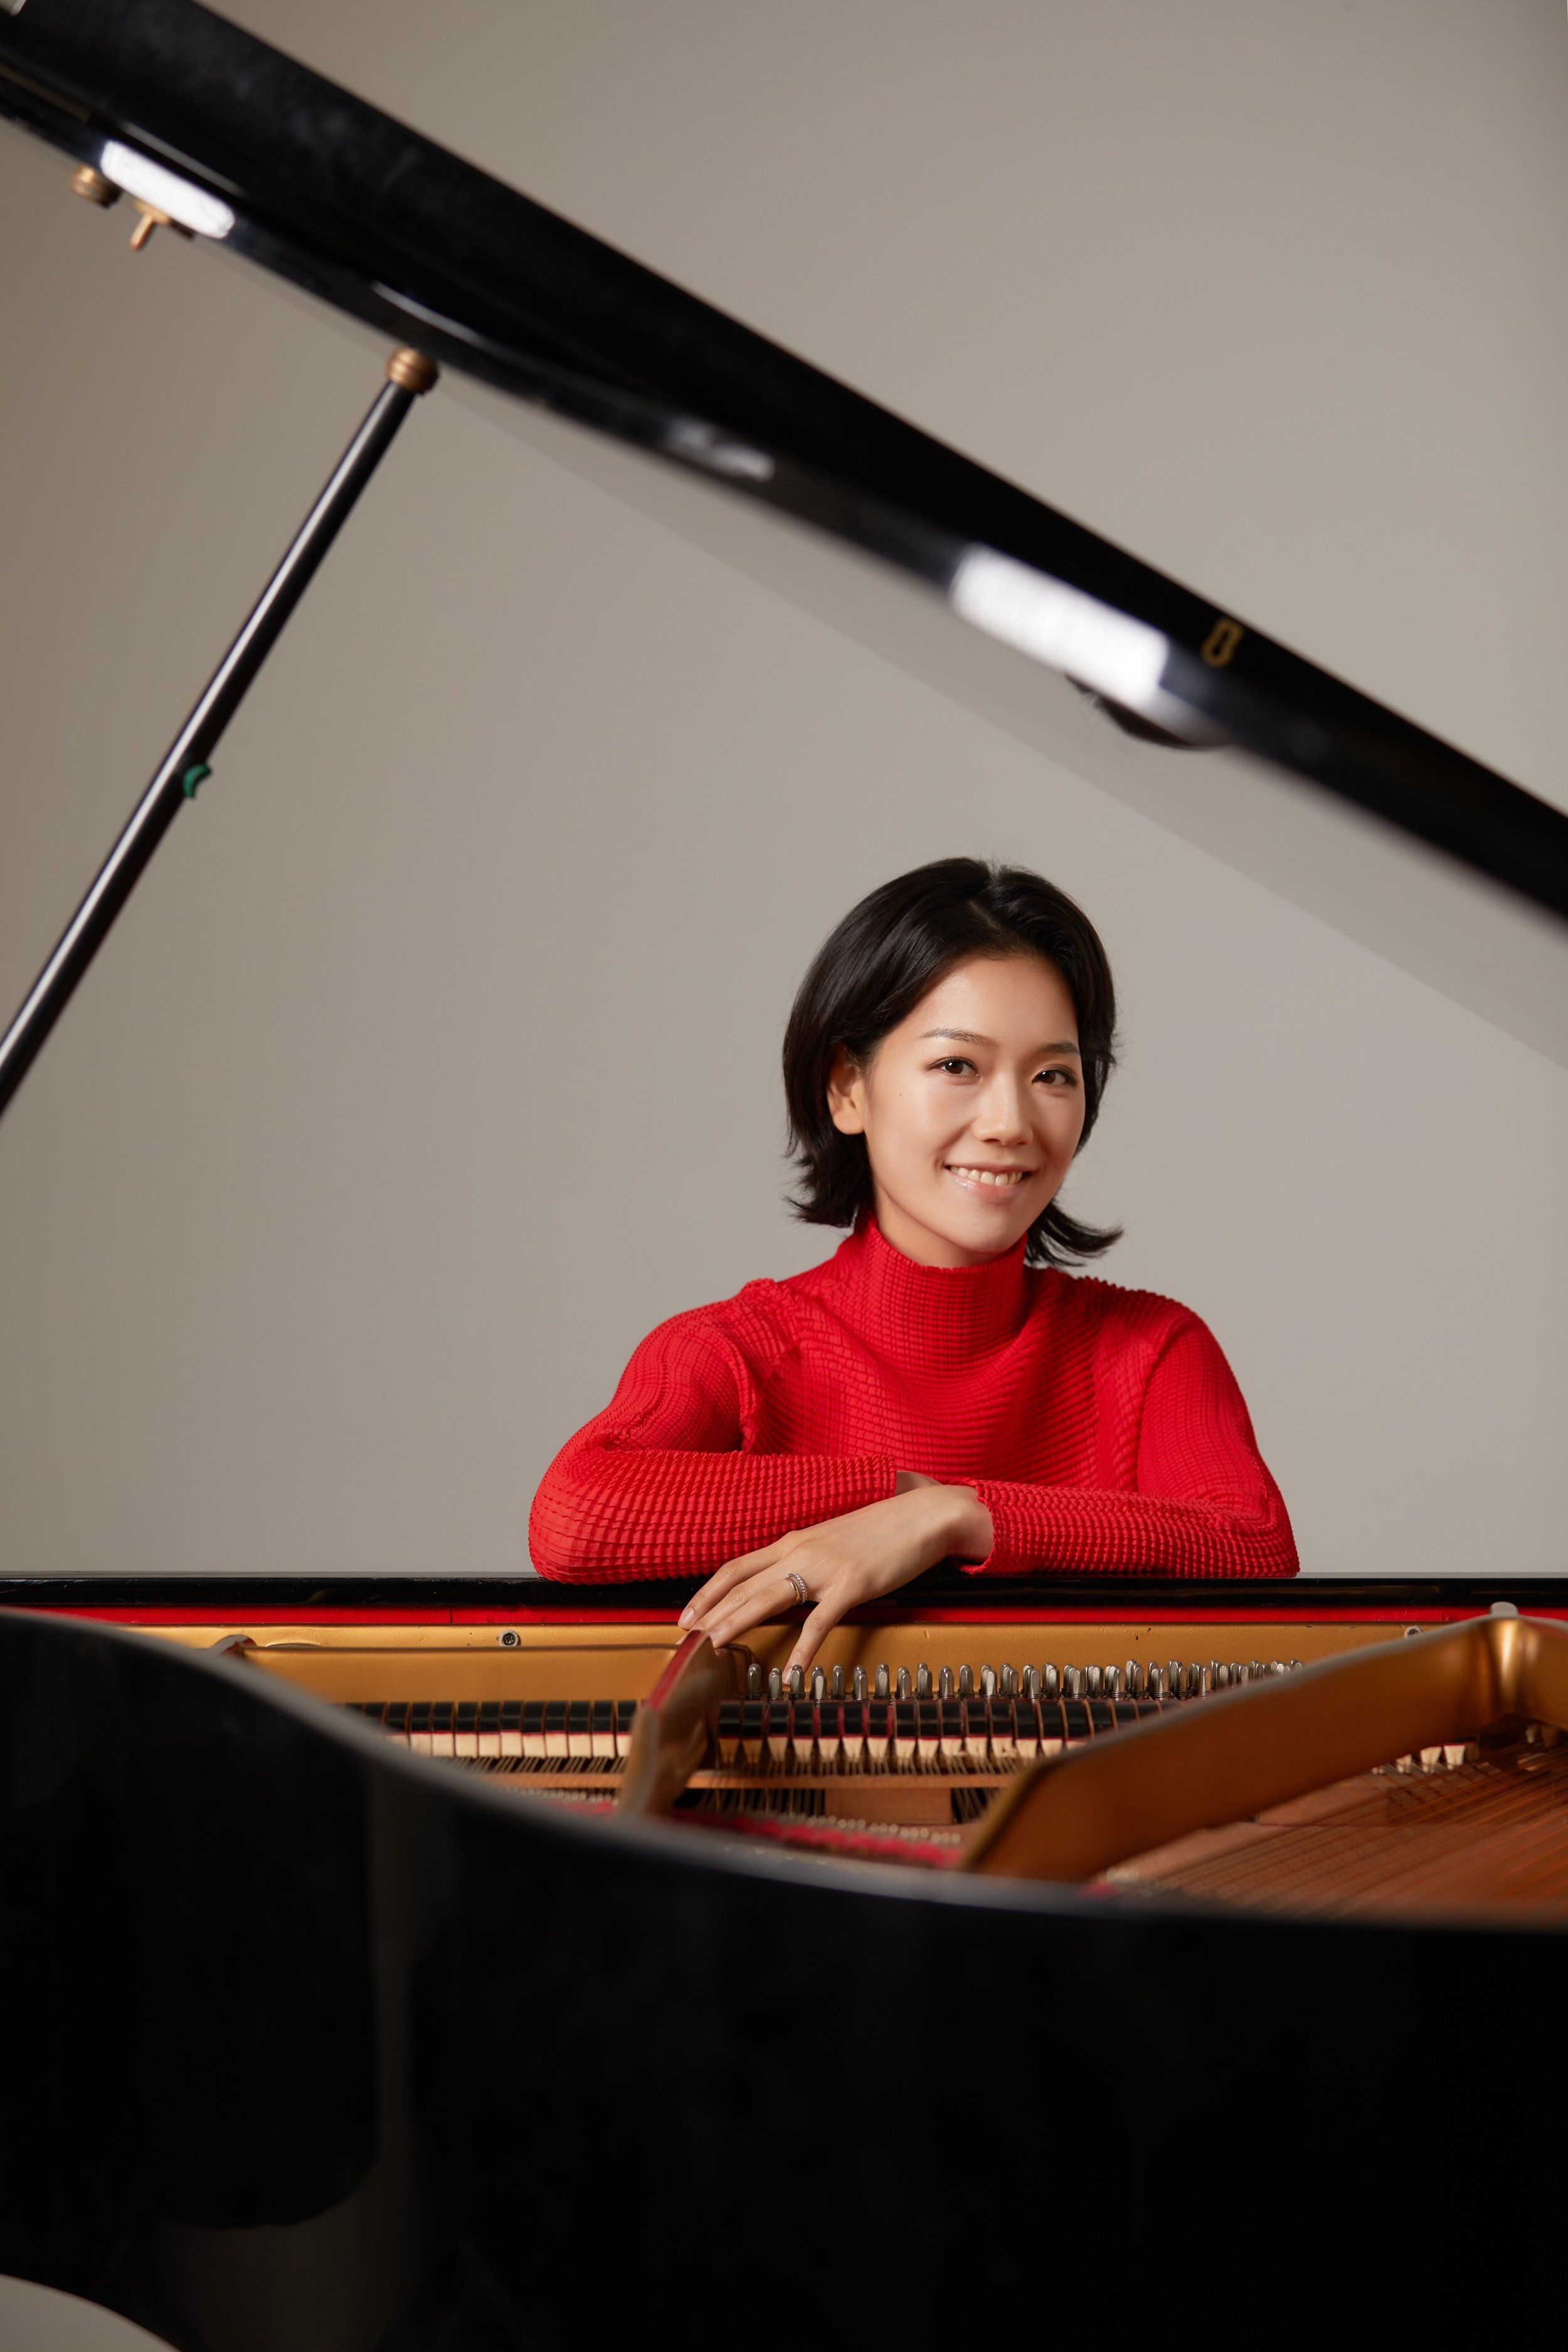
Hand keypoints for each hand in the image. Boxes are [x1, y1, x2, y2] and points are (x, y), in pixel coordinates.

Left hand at [678, 1481, 993, 1674]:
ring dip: (738, 1621)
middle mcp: (801, 1551)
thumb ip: (807, 1560)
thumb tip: (787, 1582)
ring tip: (714, 1646)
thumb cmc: (882, 1530)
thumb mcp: (833, 1541)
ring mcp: (825, 1568)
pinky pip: (820, 1622)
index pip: (737, 1567)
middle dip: (711, 1611)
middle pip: (744, 1584)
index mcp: (794, 1542)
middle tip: (684, 1637)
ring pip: (769, 1597)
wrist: (924, 1516)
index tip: (686, 1615)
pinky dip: (802, 1651)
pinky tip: (791, 1675)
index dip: (707, 1592)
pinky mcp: (852, 1585)